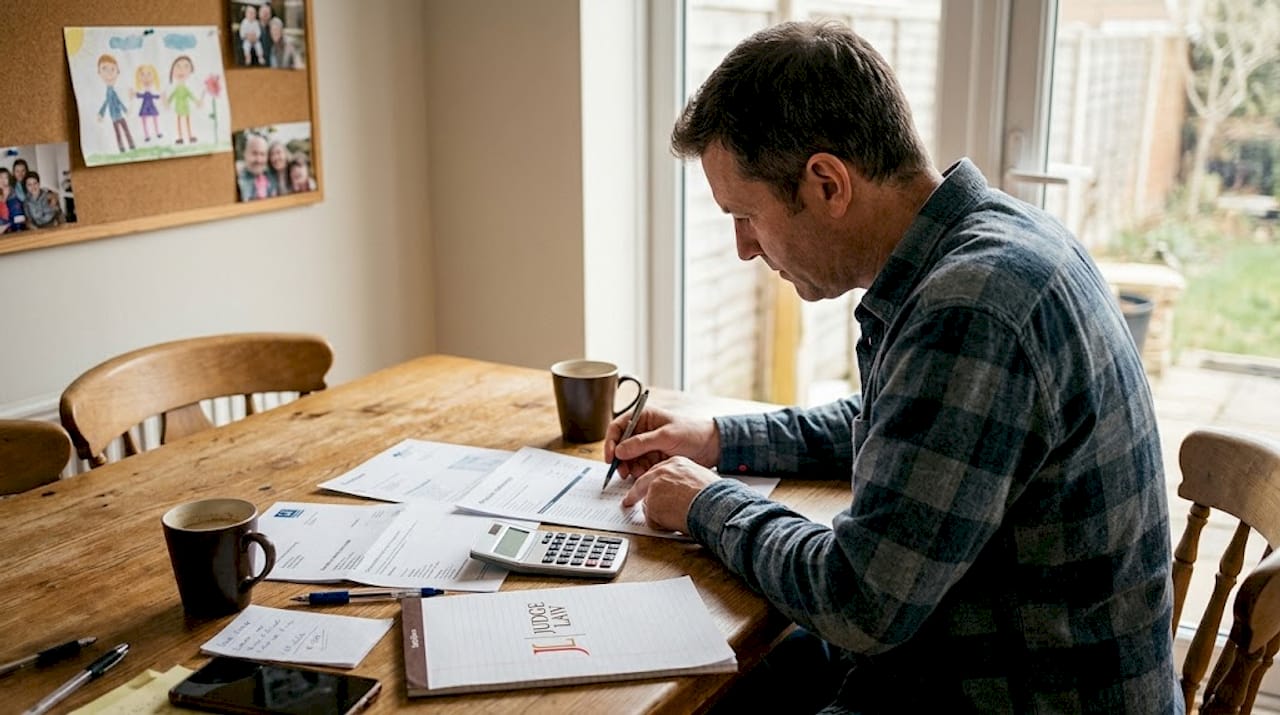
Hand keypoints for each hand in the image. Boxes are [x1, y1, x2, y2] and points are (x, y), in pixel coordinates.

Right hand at [603, 405, 718, 478]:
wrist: (711, 447)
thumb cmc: (692, 433)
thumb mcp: (666, 436)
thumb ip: (642, 443)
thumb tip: (619, 450)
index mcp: (643, 416)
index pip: (618, 427)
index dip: (610, 442)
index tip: (611, 457)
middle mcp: (642, 430)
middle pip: (621, 445)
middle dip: (620, 459)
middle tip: (623, 472)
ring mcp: (647, 445)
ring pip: (629, 458)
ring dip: (630, 467)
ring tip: (637, 474)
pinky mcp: (653, 457)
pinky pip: (639, 465)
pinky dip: (639, 471)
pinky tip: (645, 474)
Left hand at [621, 456, 718, 532]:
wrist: (714, 504)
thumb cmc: (714, 495)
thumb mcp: (699, 478)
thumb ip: (683, 481)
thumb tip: (679, 492)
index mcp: (674, 463)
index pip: (655, 473)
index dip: (650, 484)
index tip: (645, 489)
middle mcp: (661, 472)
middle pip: (642, 484)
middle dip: (633, 495)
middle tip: (627, 502)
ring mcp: (654, 488)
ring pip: (648, 506)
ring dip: (659, 515)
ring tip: (678, 518)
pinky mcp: (651, 504)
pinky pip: (652, 520)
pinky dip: (661, 525)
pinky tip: (675, 522)